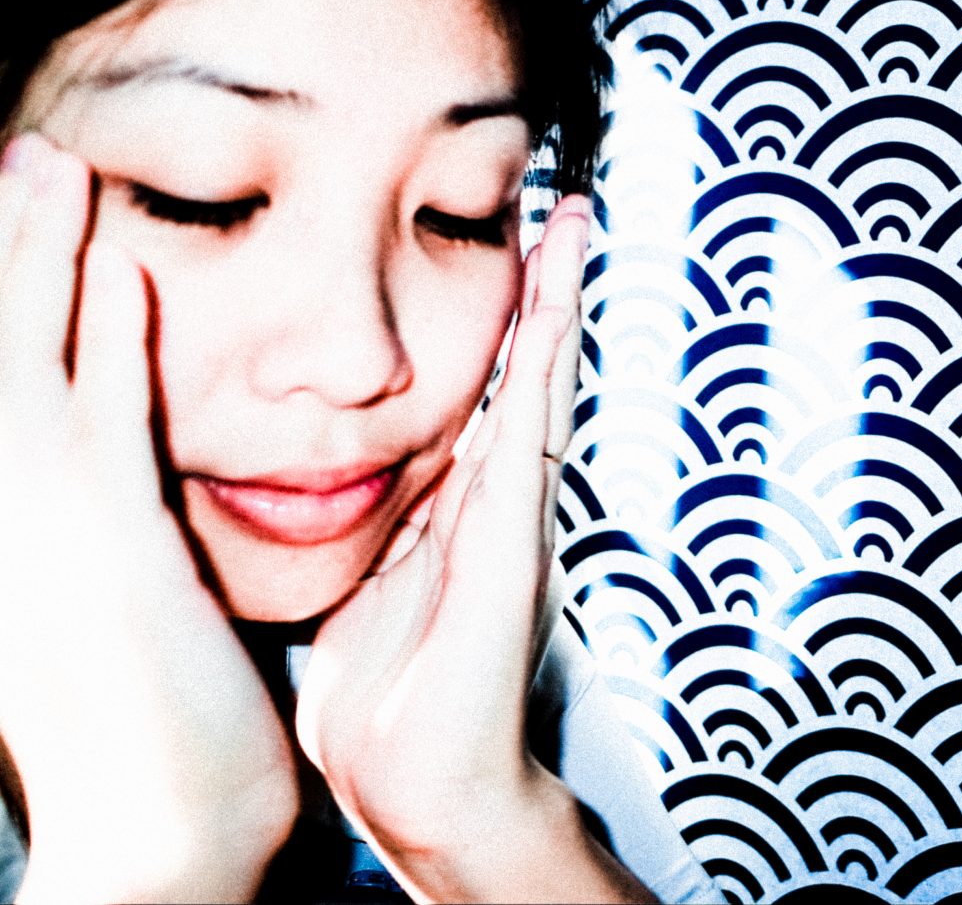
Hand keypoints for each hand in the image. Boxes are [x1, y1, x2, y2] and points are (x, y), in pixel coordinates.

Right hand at [0, 132, 298, 902]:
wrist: (156, 832)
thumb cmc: (145, 740)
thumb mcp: (107, 613)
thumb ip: (103, 535)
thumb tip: (113, 477)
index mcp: (22, 531)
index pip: (12, 387)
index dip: (14, 304)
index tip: (25, 230)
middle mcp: (13, 514)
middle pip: (0, 351)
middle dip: (8, 252)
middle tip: (21, 157)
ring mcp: (46, 522)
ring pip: (34, 356)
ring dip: (40, 255)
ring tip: (48, 163)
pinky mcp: (103, 537)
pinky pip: (103, 408)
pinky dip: (101, 332)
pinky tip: (116, 265)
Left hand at [294, 193, 590, 892]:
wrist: (422, 784)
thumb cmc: (389, 705)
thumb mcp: (368, 592)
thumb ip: (381, 536)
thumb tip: (355, 486)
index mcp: (463, 511)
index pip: (487, 396)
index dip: (507, 325)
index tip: (519, 256)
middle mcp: (498, 504)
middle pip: (527, 374)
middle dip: (550, 291)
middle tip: (569, 211)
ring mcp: (513, 520)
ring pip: (536, 388)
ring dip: (558, 306)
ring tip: (573, 230)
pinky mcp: (511, 546)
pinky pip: (525, 438)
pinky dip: (541, 372)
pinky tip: (551, 313)